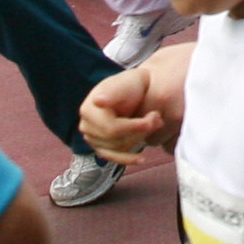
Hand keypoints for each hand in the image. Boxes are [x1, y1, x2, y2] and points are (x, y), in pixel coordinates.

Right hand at [82, 43, 190, 161]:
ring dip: (139, 140)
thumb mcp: (124, 83)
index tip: (152, 120)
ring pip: (117, 149)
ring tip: (155, 125)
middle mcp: (86, 125)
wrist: (134, 90)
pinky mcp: (101, 147)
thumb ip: (112, 92)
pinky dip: (128, 159)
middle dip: (139, 133)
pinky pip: (113, 158)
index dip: (133, 127)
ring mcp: (92, 138)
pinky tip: (141, 159)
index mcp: (88, 109)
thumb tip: (98, 101)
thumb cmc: (130, 85)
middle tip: (157, 120)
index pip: (111, 128)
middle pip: (115, 140)